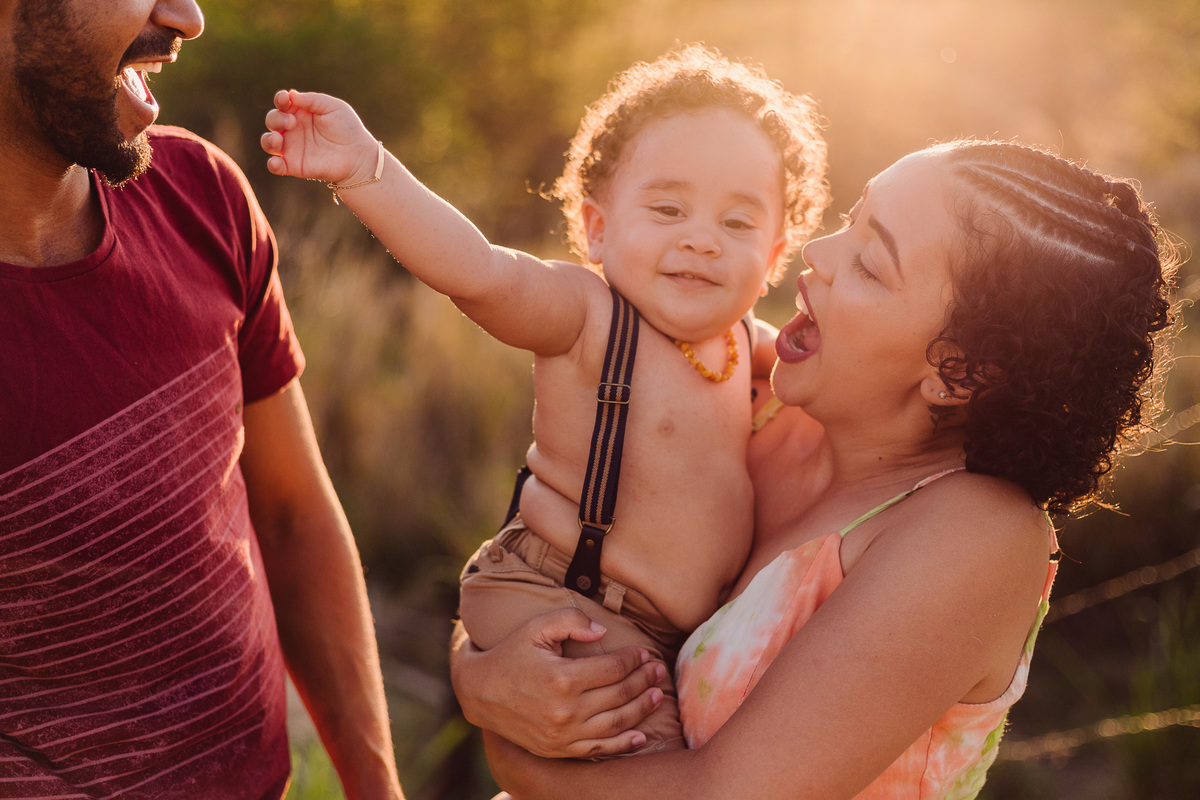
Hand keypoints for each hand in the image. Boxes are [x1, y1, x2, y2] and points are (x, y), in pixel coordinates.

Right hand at [261, 89, 379, 185]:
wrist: (359, 156)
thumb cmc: (347, 128)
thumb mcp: (333, 107)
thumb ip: (313, 100)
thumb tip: (291, 95)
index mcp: (300, 112)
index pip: (282, 103)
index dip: (280, 99)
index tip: (285, 99)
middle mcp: (292, 129)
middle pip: (272, 120)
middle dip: (276, 119)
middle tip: (292, 123)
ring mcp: (292, 148)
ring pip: (268, 142)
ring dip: (268, 139)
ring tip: (278, 139)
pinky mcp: (294, 166)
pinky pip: (275, 166)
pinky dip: (273, 164)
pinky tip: (278, 162)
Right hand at [450, 609, 665, 758]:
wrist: (480, 692)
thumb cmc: (511, 653)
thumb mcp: (536, 627)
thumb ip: (571, 620)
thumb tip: (602, 631)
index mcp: (562, 678)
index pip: (613, 668)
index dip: (634, 659)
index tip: (644, 652)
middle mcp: (565, 710)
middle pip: (619, 694)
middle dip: (643, 680)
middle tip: (658, 670)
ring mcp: (563, 734)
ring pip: (615, 723)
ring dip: (640, 709)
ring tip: (656, 695)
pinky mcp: (559, 749)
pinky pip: (599, 749)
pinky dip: (623, 744)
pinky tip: (640, 735)